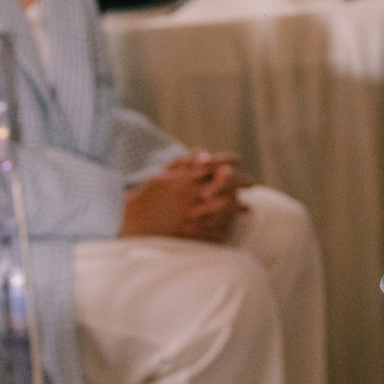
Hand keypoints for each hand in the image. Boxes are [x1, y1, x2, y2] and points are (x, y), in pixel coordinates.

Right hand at [121, 152, 244, 242]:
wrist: (132, 222)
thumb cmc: (146, 197)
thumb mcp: (163, 175)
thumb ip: (183, 163)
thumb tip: (203, 151)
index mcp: (185, 178)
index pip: (213, 164)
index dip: (228, 161)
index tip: (238, 161)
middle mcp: (191, 195)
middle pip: (225, 185)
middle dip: (241, 182)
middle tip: (252, 183)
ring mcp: (192, 214)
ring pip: (224, 208)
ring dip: (237, 207)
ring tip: (247, 209)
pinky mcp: (191, 232)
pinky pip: (215, 230)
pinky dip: (226, 227)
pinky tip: (231, 226)